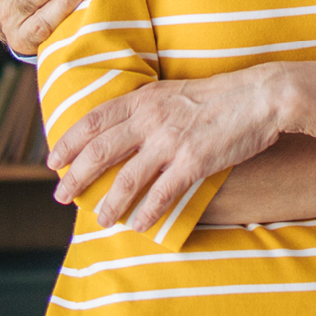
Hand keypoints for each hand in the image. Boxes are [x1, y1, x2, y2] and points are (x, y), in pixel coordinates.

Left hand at [50, 67, 287, 232]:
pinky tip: (140, 224)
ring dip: (109, 204)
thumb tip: (122, 134)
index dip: (69, 142)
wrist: (261, 96)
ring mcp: (172, 141)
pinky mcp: (193, 162)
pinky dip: (147, 213)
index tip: (54, 160)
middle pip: (100, 151)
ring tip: (100, 219)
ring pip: (126, 179)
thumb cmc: (220, 95)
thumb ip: (147, 109)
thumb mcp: (174, 91)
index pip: (94, 120)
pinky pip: (161, 194)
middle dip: (76, 177)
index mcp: (145, 98)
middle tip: (62, 195)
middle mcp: (152, 119)